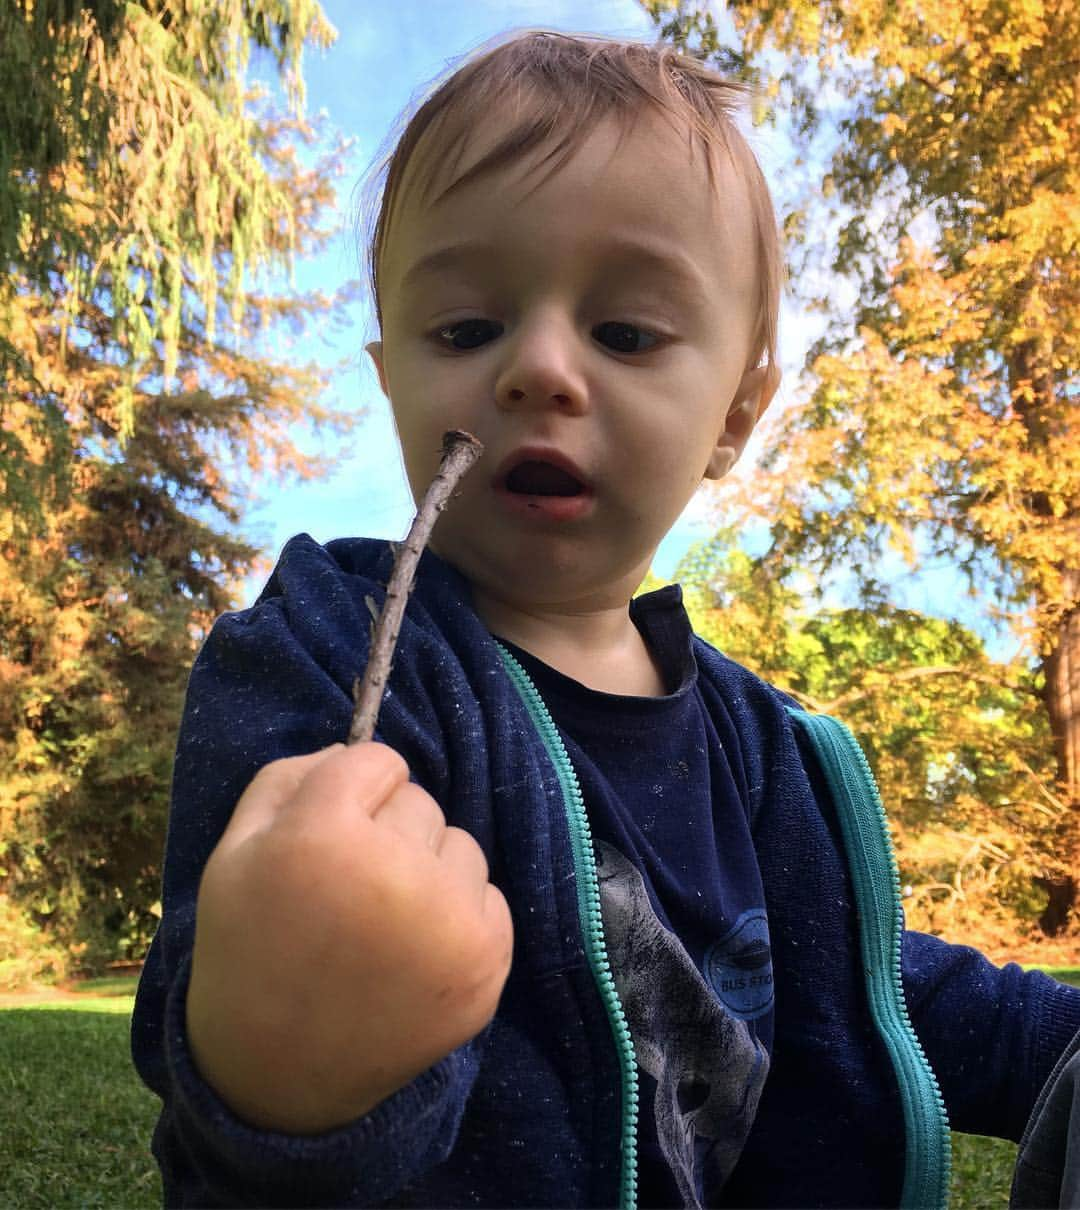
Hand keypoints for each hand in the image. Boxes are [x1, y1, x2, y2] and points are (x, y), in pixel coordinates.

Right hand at [185, 742, 513, 1133]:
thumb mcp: (233, 850)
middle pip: (421, 800)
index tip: (332, 831)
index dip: (350, 791)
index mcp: (322, 838)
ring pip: (461, 844)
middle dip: (388, 830)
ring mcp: (448, 923)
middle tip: (349, 888)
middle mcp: (394, 874)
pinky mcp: (485, 964)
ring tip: (382, 922)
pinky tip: (413, 951)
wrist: (278, 1072)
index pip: (377, 760)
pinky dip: (458, 913)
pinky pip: (490, 894)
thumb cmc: (252, 946)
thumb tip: (362, 744)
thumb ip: (292, 776)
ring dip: (428, 869)